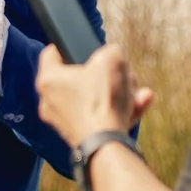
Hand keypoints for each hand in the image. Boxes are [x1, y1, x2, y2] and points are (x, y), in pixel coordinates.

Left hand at [36, 44, 151, 144]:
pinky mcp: (81, 137)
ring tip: (136, 91)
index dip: (68, 45)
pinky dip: (121, 110)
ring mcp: (64, 122)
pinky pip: (102, 117)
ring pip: (95, 99)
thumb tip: (112, 57)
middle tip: (119, 71)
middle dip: (107, 73)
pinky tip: (142, 102)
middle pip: (79, 78)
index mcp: (48, 80)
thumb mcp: (112, 59)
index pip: (51, 53)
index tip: (83, 45)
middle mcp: (50, 102)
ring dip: (119, 92)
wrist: (107, 145)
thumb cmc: (103, 100)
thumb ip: (111, 52)